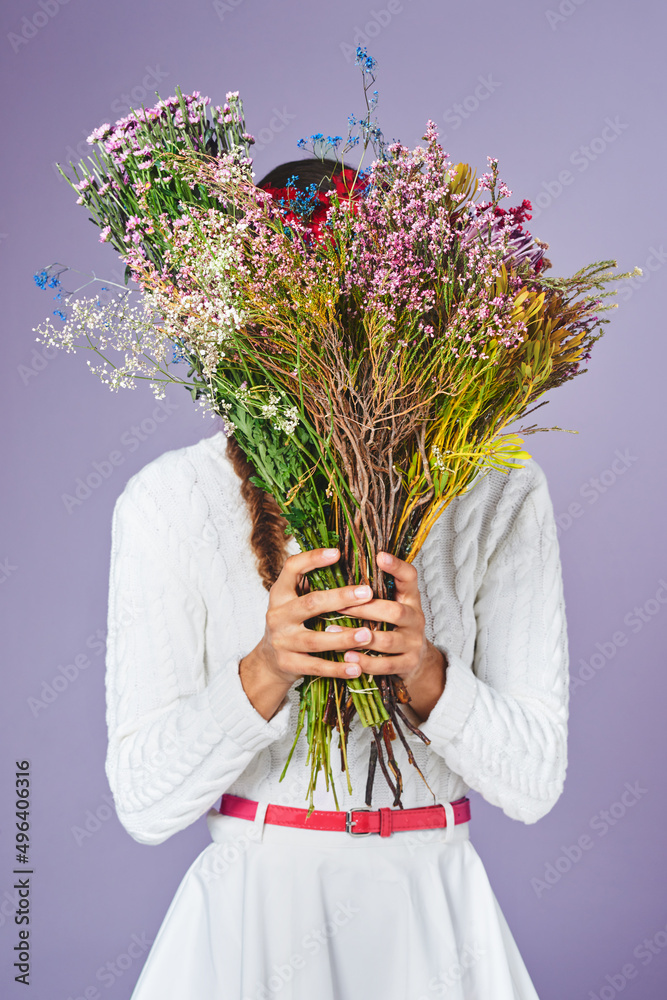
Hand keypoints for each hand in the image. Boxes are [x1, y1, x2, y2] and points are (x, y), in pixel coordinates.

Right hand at [239, 547, 377, 718]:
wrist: (268, 661)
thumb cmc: (291, 623)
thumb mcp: (292, 600)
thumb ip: (311, 584)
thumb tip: (348, 560)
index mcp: (280, 594)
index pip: (291, 568)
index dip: (312, 559)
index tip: (337, 553)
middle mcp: (278, 615)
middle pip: (310, 604)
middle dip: (340, 598)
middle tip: (367, 593)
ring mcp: (282, 641)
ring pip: (315, 640)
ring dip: (343, 638)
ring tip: (367, 635)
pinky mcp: (289, 664)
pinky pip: (316, 667)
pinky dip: (338, 668)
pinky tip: (357, 667)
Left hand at [326, 550, 446, 721]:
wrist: (415, 660)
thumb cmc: (393, 625)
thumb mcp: (391, 603)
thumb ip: (375, 588)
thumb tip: (340, 562)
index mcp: (410, 598)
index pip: (410, 577)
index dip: (397, 566)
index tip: (379, 555)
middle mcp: (416, 619)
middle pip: (395, 612)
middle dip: (366, 609)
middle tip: (339, 605)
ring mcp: (413, 643)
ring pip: (388, 640)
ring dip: (359, 637)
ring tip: (333, 631)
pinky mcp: (408, 664)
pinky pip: (386, 665)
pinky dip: (365, 662)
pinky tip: (347, 657)